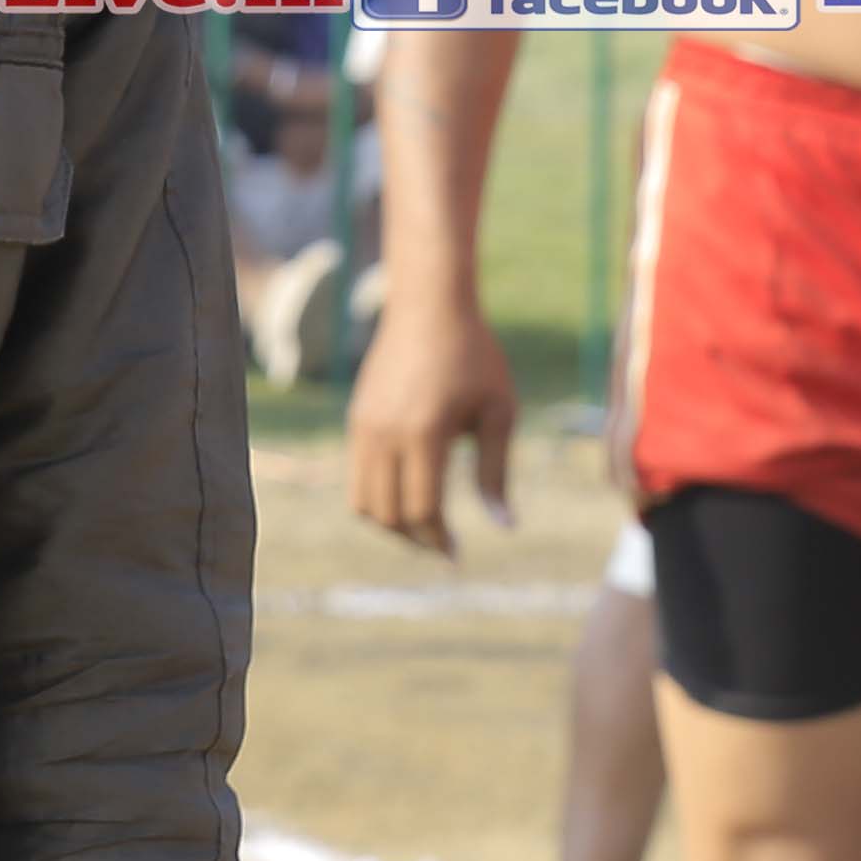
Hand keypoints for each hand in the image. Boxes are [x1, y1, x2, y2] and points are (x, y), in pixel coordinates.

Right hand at [342, 284, 517, 557]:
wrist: (429, 306)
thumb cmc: (475, 357)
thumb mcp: (498, 413)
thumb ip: (495, 472)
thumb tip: (504, 526)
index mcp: (424, 433)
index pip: (422, 510)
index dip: (439, 540)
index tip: (457, 554)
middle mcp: (385, 434)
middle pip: (388, 514)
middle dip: (416, 539)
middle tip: (444, 547)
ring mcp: (364, 427)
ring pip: (364, 502)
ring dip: (391, 524)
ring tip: (424, 526)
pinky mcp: (357, 420)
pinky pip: (358, 477)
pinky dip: (379, 498)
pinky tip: (409, 493)